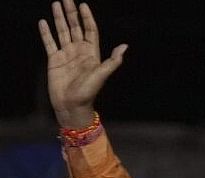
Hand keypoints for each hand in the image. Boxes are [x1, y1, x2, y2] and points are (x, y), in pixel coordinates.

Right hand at [38, 0, 126, 128]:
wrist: (72, 105)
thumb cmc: (88, 92)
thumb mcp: (102, 75)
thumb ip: (112, 60)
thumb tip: (124, 46)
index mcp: (92, 53)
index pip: (90, 30)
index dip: (87, 18)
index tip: (83, 5)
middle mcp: (79, 51)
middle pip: (75, 27)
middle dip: (71, 14)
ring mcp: (66, 55)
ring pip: (62, 32)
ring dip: (59, 19)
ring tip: (56, 4)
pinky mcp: (54, 60)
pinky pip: (49, 43)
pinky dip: (46, 33)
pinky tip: (44, 22)